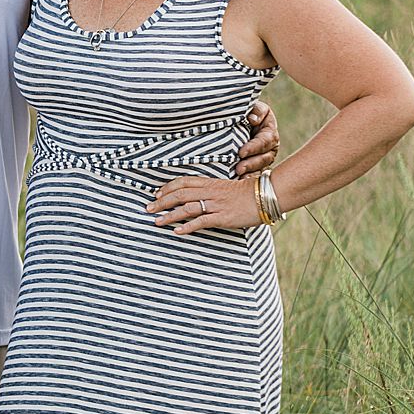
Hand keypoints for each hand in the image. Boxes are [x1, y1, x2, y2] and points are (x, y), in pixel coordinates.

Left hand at [147, 176, 261, 233]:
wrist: (264, 195)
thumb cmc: (246, 193)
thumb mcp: (224, 186)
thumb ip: (210, 189)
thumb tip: (196, 195)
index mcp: (209, 183)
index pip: (182, 182)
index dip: (167, 188)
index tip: (156, 194)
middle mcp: (209, 192)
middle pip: (179, 194)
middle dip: (162, 202)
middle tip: (148, 209)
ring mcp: (215, 204)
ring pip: (187, 208)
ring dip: (170, 215)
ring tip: (157, 221)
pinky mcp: (222, 217)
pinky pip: (202, 221)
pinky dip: (188, 226)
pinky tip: (177, 232)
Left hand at [235, 102, 278, 175]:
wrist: (242, 121)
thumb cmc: (249, 113)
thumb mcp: (255, 108)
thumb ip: (256, 111)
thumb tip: (252, 119)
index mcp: (269, 134)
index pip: (263, 142)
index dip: (253, 147)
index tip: (241, 152)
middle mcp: (270, 148)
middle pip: (263, 158)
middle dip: (251, 164)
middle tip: (239, 168)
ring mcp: (264, 159)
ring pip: (260, 168)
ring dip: (250, 173)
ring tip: (239, 176)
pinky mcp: (256, 166)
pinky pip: (255, 175)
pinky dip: (248, 179)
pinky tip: (240, 182)